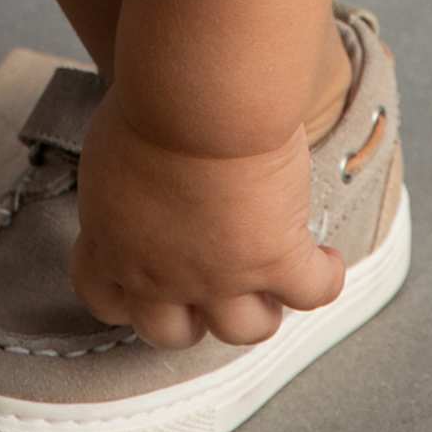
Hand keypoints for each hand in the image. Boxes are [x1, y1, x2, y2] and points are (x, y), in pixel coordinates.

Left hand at [69, 88, 344, 349]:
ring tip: (271, 280)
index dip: (129, 297)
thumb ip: (121, 186)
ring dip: (258, 308)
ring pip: (245, 328)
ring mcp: (222, 276)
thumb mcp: (111, 147)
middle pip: (172, 332)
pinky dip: (324, 278)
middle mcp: (163, 275)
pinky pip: (311, 291)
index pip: (106, 300)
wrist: (200, 98)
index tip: (146, 279)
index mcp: (112, 243)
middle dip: (192, 316)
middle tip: (209, 283)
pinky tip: (326, 259)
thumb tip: (134, 178)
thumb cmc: (146, 101)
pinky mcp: (276, 259)